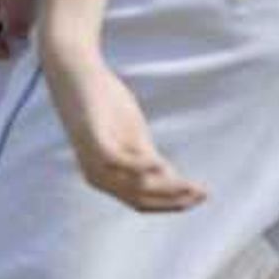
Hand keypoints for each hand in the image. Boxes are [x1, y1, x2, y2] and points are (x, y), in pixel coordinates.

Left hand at [41, 34, 206, 212]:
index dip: (172, 204)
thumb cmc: (105, 105)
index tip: (201, 197)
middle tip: (203, 193)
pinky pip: (116, 160)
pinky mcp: (91, 137)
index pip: (142, 203)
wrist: (75, 74)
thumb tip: (175, 180)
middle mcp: (96, 177)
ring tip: (192, 185)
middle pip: (141, 200)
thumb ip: (149, 159)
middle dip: (174, 199)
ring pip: (133, 185)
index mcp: (106, 179)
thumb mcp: (132, 137)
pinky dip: (138, 165)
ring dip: (165, 187)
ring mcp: (92, 158)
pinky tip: (160, 164)